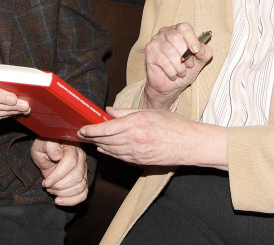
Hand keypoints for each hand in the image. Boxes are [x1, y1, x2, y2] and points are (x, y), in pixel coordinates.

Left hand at [30, 139, 88, 205]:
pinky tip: (59, 200)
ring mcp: (83, 170)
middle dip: (59, 185)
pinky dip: (72, 201)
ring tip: (51, 190)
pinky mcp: (83, 180)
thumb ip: (49, 146)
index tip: (46, 182)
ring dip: (63, 193)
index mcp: (72, 147)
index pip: (70, 163)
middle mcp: (81, 158)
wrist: (46, 154)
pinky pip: (83, 194)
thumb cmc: (43, 148)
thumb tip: (57, 155)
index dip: (57, 175)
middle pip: (77, 176)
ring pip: (80, 187)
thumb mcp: (41, 144)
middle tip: (47, 185)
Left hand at [78, 108, 227, 168]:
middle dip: (92, 138)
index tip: (82, 128)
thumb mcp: (150, 112)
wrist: (191, 144)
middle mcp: (135, 139)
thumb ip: (127, 112)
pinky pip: (121, 158)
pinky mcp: (141, 162)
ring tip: (91, 141)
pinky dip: (111, 153)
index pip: (106, 128)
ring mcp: (138, 152)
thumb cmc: (174, 125)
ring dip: (99, 146)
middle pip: (106, 140)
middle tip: (82, 135)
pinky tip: (105, 149)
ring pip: (111, 150)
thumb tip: (109, 111)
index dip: (91, 130)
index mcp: (137, 123)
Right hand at [142, 23, 212, 109]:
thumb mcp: (199, 62)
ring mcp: (155, 41)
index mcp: (178, 31)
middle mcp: (165, 32)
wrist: (170, 85)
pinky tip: (173, 74)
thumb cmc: (184, 70)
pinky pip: (163, 61)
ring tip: (181, 72)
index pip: (184, 27)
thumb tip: (201, 49)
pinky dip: (171, 71)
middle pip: (176, 37)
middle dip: (185, 55)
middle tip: (188, 65)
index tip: (196, 50)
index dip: (191, 38)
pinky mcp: (149, 51)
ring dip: (179, 66)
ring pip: (170, 51)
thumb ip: (205, 53)